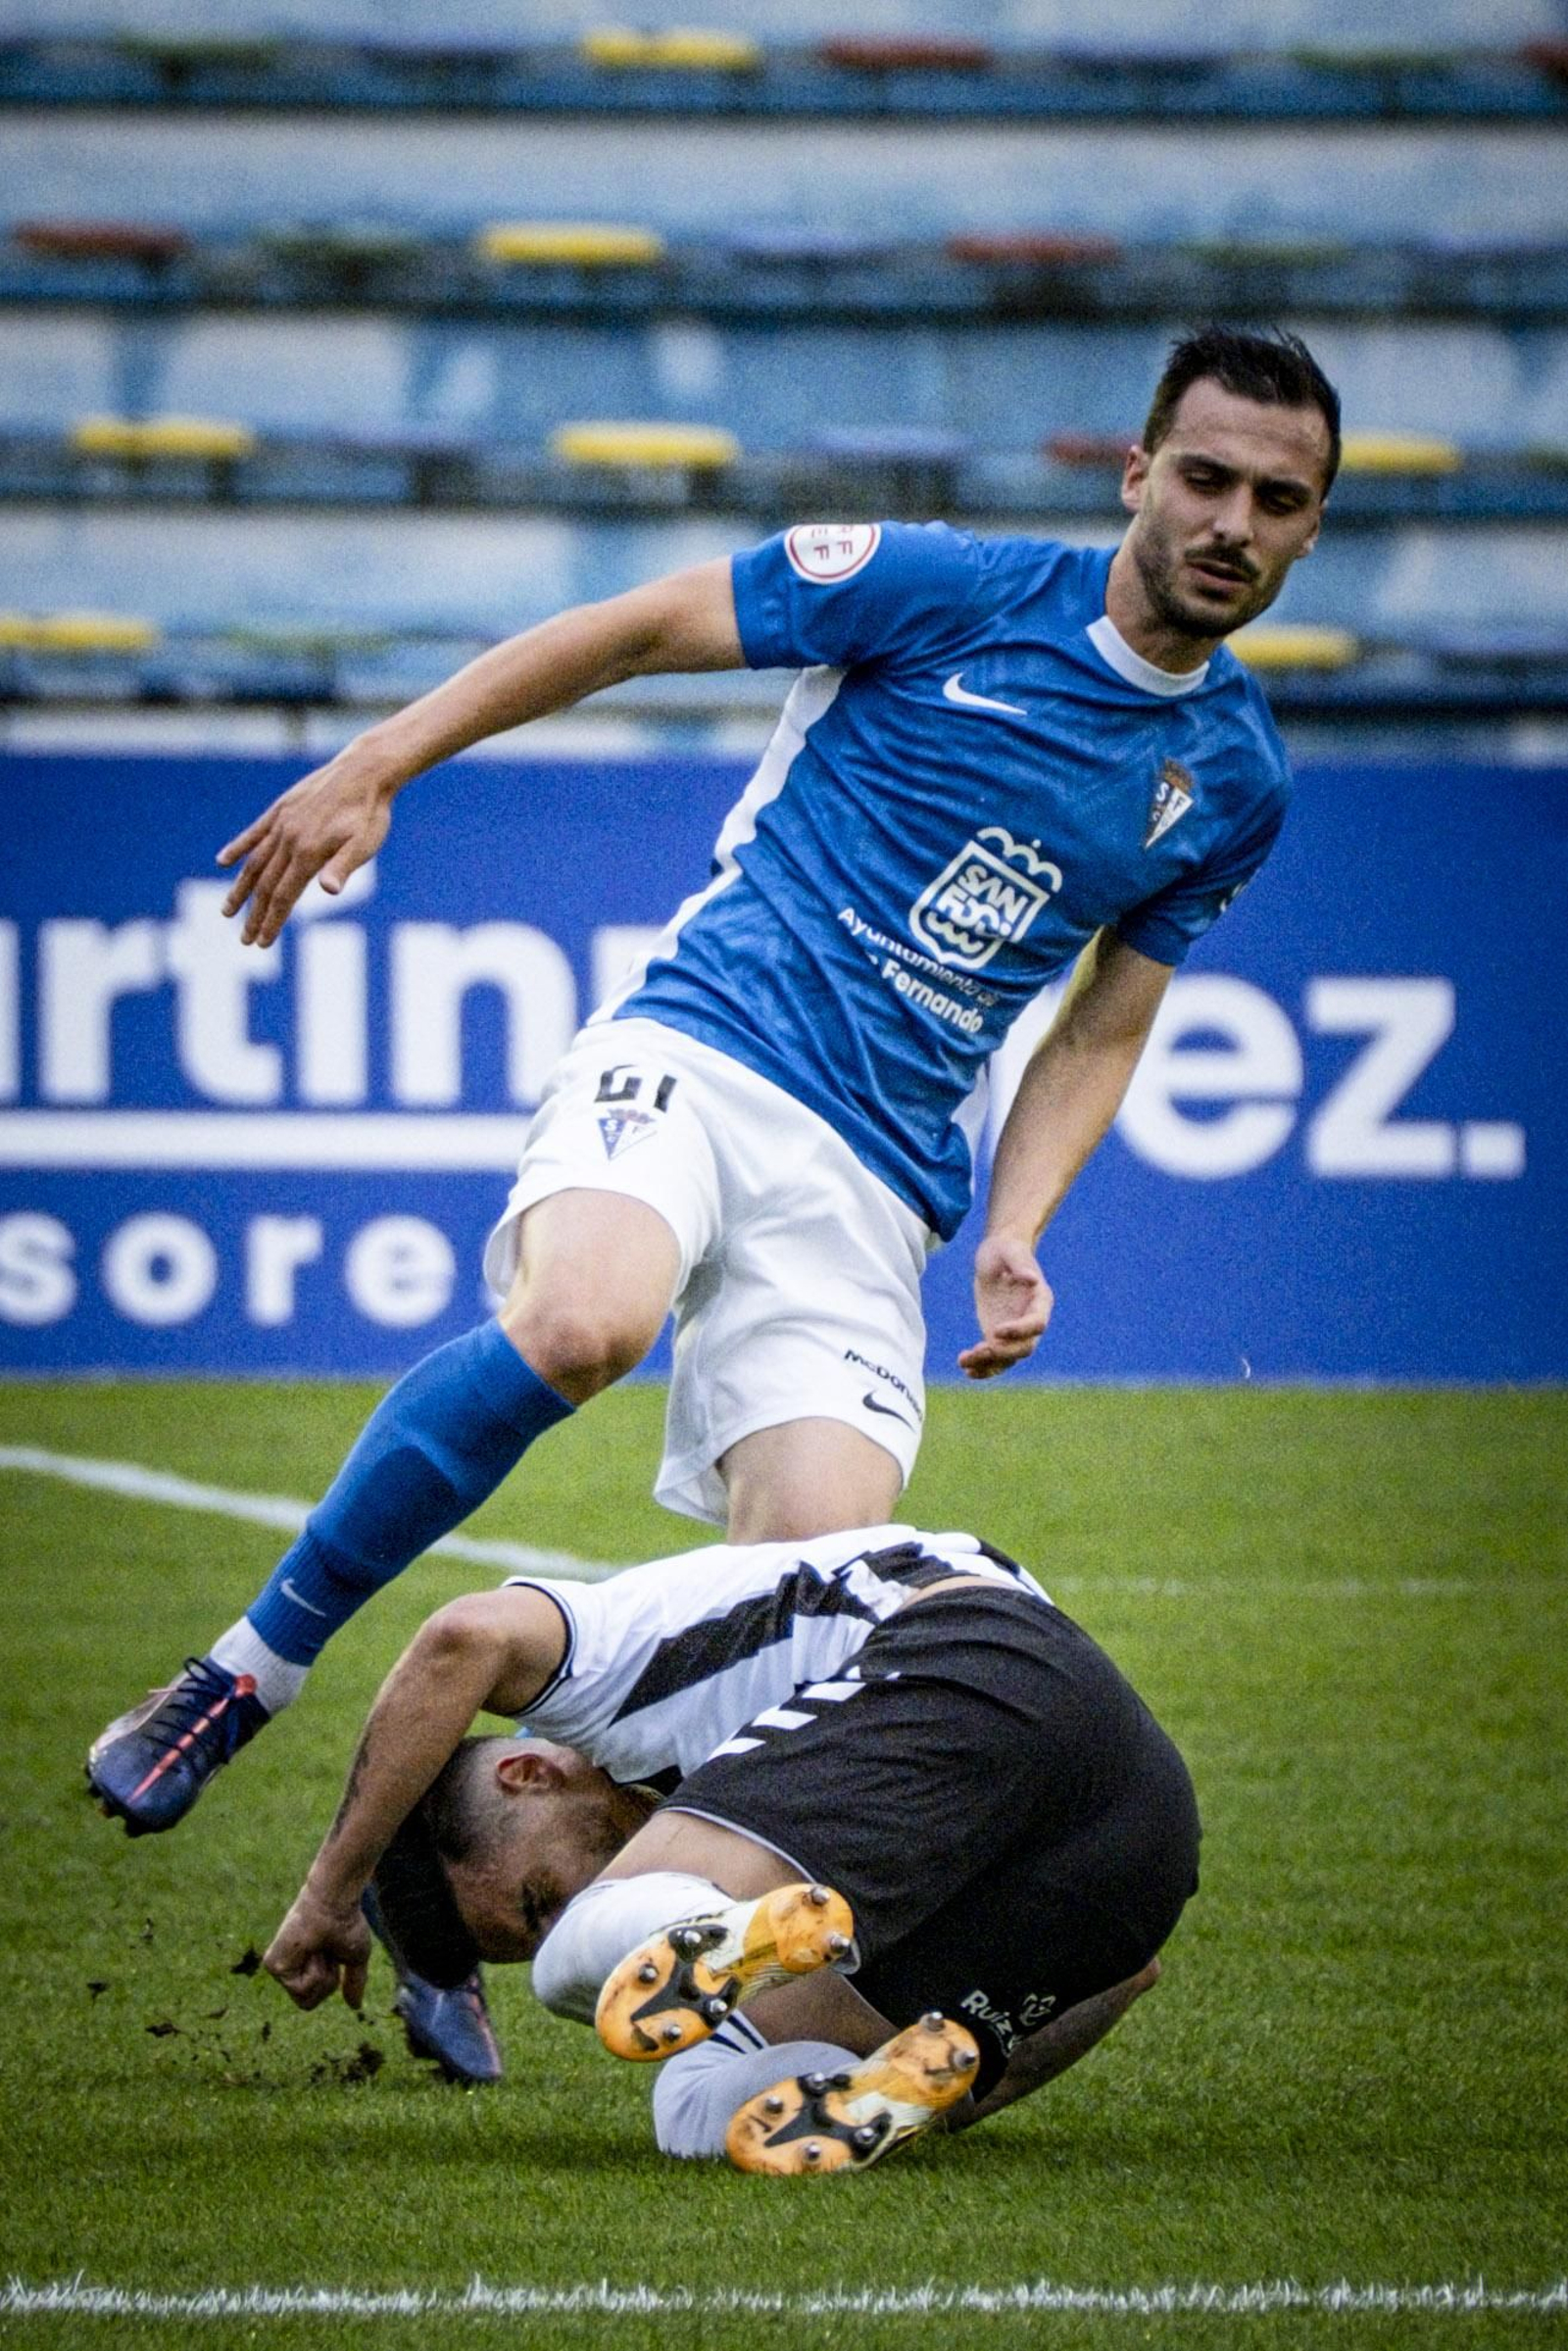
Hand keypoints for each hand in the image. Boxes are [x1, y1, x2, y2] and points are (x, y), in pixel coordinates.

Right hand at [217, 746, 393, 945]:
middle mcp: (288, 840)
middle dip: (254, 915)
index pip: (283, 897)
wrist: (365, 770)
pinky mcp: (281, 809)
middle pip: (265, 886)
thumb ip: (342, 867)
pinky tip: (224, 861)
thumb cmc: (370, 813)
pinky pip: (254, 833)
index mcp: (307, 854)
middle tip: (244, 940)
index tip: (261, 943)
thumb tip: (328, 891)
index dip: (272, 922)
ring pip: (255, 862)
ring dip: (240, 889)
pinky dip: (239, 848)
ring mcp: (282, 823)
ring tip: (227, 911)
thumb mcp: (364, 844)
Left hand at [263, 1883, 371, 2011]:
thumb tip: (356, 2007)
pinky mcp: (273, 1965)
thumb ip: (353, 1982)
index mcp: (302, 1968)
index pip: (312, 1999)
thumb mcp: (354, 1958)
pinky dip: (313, 1971)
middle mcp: (287, 1969)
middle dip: (325, 1982)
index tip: (331, 1954)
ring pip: (304, 1999)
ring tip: (317, 1949)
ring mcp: (279, 1968)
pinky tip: (310, 1949)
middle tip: (324, 1953)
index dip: (330, 1982)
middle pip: (307, 2004)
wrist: (335, 1906)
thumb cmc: (346, 1925)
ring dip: (321, 1975)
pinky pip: (299, 1989)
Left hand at [958, 1232, 1052, 1379]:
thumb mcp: (1010, 1251)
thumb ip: (1021, 1264)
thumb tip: (1033, 1279)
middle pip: (1024, 1347)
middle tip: (979, 1350)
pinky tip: (965, 1368)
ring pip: (1007, 1358)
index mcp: (1040, 1300)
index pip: (1037, 1323)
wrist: (996, 1255)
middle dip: (1003, 1352)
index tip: (996, 1331)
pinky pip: (994, 1358)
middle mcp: (1030, 1320)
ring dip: (988, 1364)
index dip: (1019, 1331)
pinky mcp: (997, 1335)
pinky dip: (982, 1366)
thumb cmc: (1005, 1249)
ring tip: (964, 1362)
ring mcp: (1015, 1331)